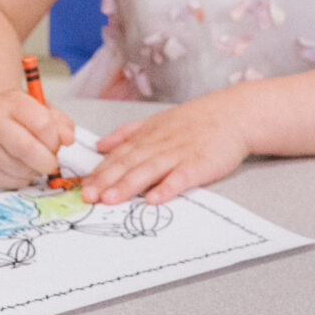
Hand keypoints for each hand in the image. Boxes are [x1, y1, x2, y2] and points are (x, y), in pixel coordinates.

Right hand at [0, 86, 74, 188]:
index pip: (42, 124)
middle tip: (51, 163)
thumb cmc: (18, 117)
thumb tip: (68, 139)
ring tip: (33, 162)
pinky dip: (22, 179)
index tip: (57, 144)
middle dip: (47, 161)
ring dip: (34, 171)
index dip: (55, 140)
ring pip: (18, 169)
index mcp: (11, 102)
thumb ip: (60, 123)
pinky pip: (9, 182)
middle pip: (26, 149)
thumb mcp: (41, 109)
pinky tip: (20, 168)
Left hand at [83, 98, 250, 203]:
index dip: (99, 172)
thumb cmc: (194, 121)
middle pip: (128, 164)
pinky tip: (154, 200)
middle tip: (87, 197)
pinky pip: (181, 178)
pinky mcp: (199, 164)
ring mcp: (178, 154)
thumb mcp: (156, 121)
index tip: (81, 187)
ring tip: (110, 200)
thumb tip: (100, 146)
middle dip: (106, 181)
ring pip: (148, 170)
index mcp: (147, 136)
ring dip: (127, 186)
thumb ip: (127, 134)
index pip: (117, 156)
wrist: (232, 114)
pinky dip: (167, 188)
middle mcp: (158, 144)